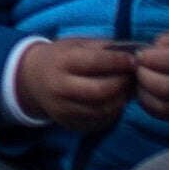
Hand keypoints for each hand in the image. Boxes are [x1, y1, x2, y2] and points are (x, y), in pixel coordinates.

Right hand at [10, 37, 136, 130]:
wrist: (33, 80)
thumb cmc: (62, 57)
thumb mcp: (77, 44)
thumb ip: (104, 48)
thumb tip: (135, 53)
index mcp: (62, 62)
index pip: (95, 62)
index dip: (118, 61)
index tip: (134, 60)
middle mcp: (60, 88)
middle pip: (101, 91)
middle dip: (122, 84)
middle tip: (131, 77)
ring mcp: (64, 109)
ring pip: (104, 110)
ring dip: (122, 100)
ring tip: (126, 90)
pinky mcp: (70, 124)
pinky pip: (100, 122)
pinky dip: (114, 112)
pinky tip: (115, 101)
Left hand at [131, 30, 168, 122]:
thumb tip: (149, 51)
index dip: (151, 58)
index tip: (140, 54)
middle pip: (166, 88)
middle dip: (143, 77)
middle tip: (137, 68)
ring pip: (163, 106)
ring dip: (143, 93)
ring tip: (140, 80)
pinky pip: (165, 116)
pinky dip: (148, 106)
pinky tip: (146, 93)